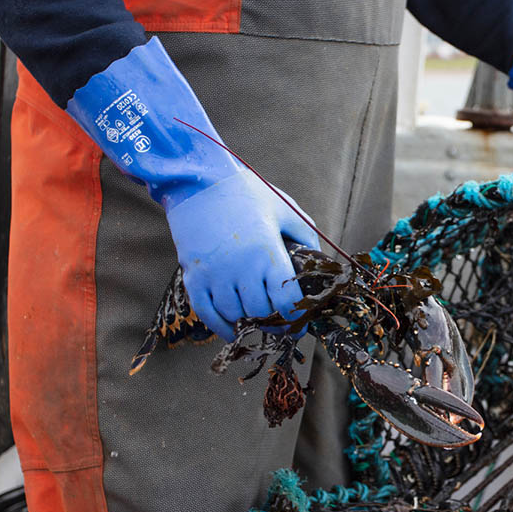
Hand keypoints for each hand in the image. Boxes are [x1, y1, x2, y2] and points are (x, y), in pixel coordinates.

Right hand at [165, 170, 318, 340]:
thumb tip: (318, 261)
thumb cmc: (247, 193)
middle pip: (261, 312)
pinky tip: (234, 330)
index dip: (296, 315)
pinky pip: (208, 314)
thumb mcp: (285, 208)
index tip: (300, 319)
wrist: (198, 181)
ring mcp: (214, 275)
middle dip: (274, 319)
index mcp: (267, 253)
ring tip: (260, 319)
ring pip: (236, 315)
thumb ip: (305, 236)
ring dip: (249, 321)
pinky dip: (222, 327)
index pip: (286, 301)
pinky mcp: (193, 277)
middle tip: (282, 321)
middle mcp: (240, 268)